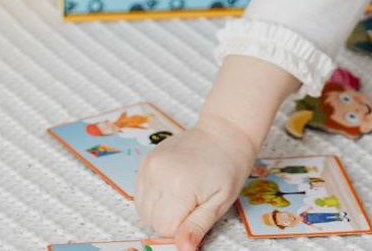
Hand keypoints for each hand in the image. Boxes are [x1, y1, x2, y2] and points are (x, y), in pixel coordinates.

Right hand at [135, 116, 257, 250]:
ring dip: (161, 208)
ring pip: (143, 208)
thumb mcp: (221, 201)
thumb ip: (197, 226)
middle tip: (194, 201)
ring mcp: (150, 165)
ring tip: (185, 192)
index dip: (182, 227)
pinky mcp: (146, 161)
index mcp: (179, 185)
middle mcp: (159, 173)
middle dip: (171, 219)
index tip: (197, 212)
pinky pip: (141, 193)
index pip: (165, 228)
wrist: (225, 133)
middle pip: (152, 220)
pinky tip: (174, 185)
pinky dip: (155, 196)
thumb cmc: (229, 165)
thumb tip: (184, 249)